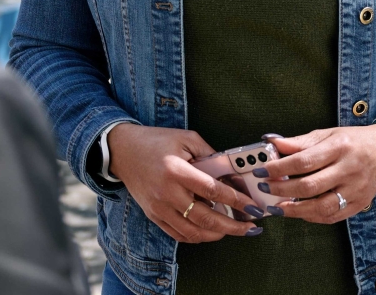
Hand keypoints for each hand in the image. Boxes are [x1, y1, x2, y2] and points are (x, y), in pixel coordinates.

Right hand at [106, 124, 258, 242]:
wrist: (122, 151)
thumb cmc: (156, 141)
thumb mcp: (186, 138)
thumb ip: (210, 154)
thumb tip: (232, 172)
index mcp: (177, 172)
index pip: (213, 192)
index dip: (237, 202)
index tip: (253, 208)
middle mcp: (167, 194)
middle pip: (206, 218)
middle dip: (233, 226)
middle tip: (250, 228)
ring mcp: (159, 208)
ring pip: (193, 232)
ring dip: (217, 235)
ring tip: (233, 230)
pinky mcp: (154, 216)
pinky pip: (179, 234)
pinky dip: (198, 236)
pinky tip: (211, 232)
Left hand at [261, 126, 375, 223]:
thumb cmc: (352, 141)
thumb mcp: (327, 134)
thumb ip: (299, 142)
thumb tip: (271, 143)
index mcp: (339, 147)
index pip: (303, 161)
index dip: (279, 168)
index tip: (262, 171)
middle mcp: (349, 169)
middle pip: (310, 186)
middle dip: (282, 190)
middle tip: (266, 189)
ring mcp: (356, 189)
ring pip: (321, 207)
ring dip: (295, 210)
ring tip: (278, 207)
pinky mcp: (359, 204)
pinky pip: (332, 217)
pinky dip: (312, 217)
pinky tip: (299, 212)